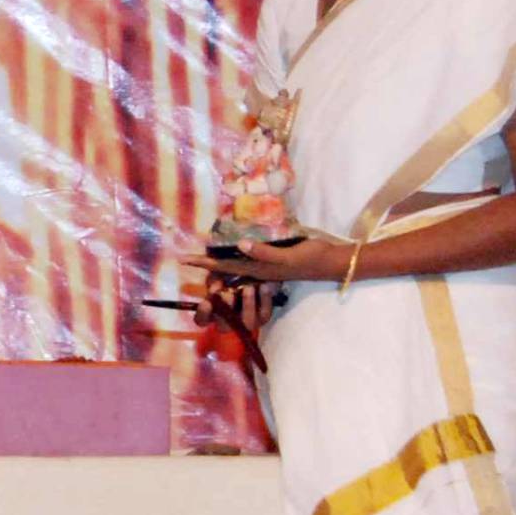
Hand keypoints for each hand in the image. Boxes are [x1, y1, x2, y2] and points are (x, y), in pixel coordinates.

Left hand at [192, 234, 351, 286]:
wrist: (331, 261)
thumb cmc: (310, 258)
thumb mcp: (287, 257)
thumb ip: (264, 252)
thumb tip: (240, 244)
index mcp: (258, 270)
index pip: (225, 267)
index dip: (205, 263)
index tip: (184, 259)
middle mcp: (258, 270)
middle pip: (226, 269)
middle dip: (207, 264)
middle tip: (186, 257)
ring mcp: (265, 267)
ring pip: (236, 266)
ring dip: (220, 261)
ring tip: (203, 254)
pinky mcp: (273, 261)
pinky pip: (249, 259)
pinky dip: (237, 254)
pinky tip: (233, 248)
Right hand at [192, 274, 271, 357]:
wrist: (257, 273)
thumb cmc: (233, 274)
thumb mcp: (220, 274)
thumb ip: (215, 280)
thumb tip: (216, 287)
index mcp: (213, 312)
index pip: (202, 320)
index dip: (204, 314)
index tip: (206, 303)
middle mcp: (229, 322)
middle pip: (224, 326)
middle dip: (226, 308)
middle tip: (228, 294)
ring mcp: (246, 322)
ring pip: (247, 322)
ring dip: (247, 304)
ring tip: (248, 288)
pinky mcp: (262, 318)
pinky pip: (265, 313)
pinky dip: (264, 299)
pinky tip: (263, 286)